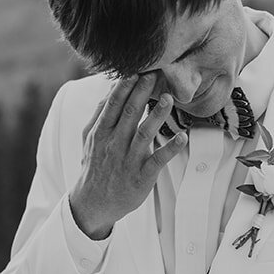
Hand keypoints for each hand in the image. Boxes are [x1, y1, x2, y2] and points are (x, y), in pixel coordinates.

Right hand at [69, 74, 186, 239]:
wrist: (93, 203)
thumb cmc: (95, 166)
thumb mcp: (90, 139)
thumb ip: (100, 115)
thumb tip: (110, 90)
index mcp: (101, 132)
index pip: (113, 105)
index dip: (124, 86)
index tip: (136, 69)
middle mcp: (114, 144)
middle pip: (129, 113)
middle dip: (142, 92)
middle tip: (155, 73)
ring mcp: (129, 160)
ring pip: (144, 134)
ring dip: (157, 115)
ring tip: (169, 98)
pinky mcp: (142, 176)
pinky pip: (158, 160)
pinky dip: (170, 149)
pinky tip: (183, 137)